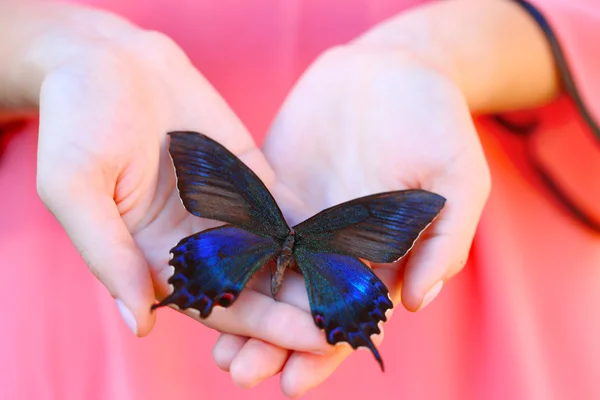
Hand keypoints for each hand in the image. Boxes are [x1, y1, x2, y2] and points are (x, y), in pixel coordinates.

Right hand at [35, 24, 329, 355]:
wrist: (105, 62)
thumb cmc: (76, 122)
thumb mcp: (75, 189)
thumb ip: (108, 254)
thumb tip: (139, 322)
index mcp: (157, 258)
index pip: (217, 306)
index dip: (263, 327)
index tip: (310, 341)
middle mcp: (198, 243)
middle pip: (258, 288)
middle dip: (303, 309)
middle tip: (352, 325)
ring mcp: (228, 210)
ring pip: (279, 254)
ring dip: (319, 275)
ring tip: (365, 292)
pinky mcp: (250, 178)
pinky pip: (285, 208)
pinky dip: (318, 228)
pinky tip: (354, 242)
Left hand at [212, 44, 490, 395]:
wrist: (394, 68)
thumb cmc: (438, 123)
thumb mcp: (459, 179)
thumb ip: (444, 240)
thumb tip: (419, 304)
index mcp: (379, 256)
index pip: (348, 316)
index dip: (323, 351)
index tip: (294, 382)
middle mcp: (335, 246)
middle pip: (299, 305)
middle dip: (271, 343)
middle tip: (240, 373)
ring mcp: (300, 218)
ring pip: (266, 274)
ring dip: (241, 310)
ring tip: (212, 347)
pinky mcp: (272, 188)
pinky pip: (245, 225)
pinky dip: (226, 254)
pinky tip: (201, 276)